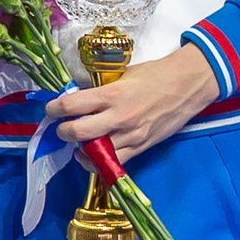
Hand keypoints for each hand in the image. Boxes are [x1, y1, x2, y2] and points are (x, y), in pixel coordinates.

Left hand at [43, 45, 220, 163]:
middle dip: (63, 131)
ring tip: (77, 142)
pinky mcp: (142, 147)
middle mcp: (119, 117)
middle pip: (78, 132)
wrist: (188, 85)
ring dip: (79, 149)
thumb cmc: (156, 75)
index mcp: (112, 94)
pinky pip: (115, 163)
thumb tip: (79, 97)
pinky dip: (99, 162)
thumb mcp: (123, 75)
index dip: (55, 109)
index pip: (72, 105)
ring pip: (94, 153)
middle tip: (61, 127)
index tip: (51, 109)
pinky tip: (94, 155)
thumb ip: (101, 89)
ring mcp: (131, 135)